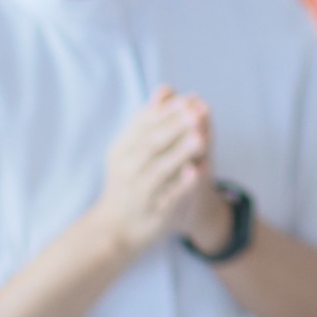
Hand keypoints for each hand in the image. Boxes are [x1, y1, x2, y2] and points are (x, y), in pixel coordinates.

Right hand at [91, 88, 213, 254]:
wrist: (115, 228)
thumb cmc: (129, 179)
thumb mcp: (133, 148)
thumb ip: (151, 119)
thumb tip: (166, 87)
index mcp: (122, 148)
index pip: (143, 124)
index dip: (167, 111)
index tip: (190, 98)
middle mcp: (127, 168)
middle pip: (151, 143)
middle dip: (175, 126)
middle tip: (198, 111)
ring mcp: (139, 191)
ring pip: (159, 169)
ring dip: (180, 152)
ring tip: (201, 138)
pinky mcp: (153, 211)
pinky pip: (168, 196)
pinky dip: (182, 184)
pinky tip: (198, 171)